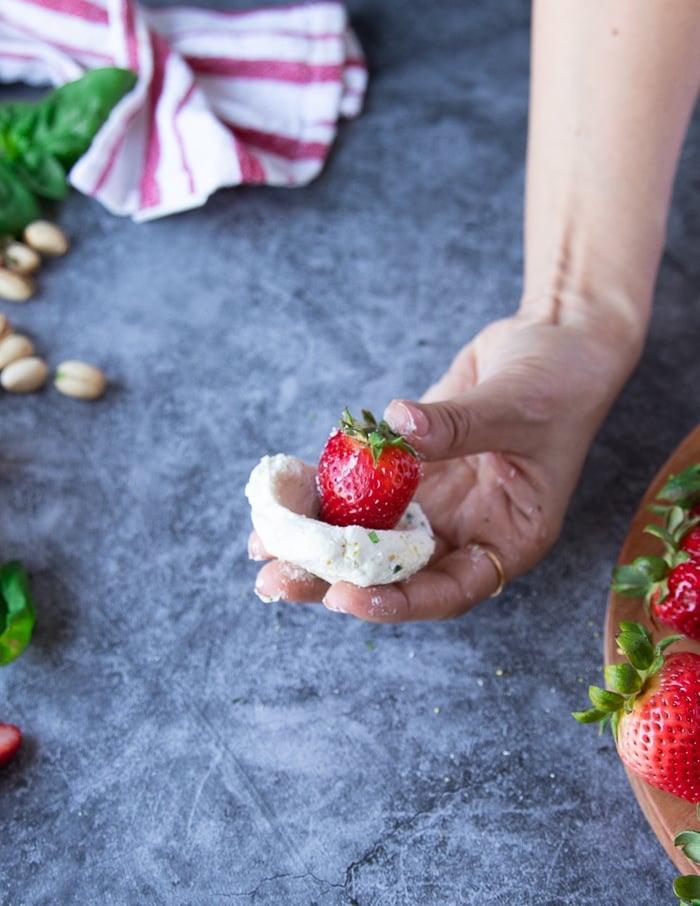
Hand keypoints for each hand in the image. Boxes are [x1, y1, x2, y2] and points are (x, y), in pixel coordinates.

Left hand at [250, 301, 639, 620]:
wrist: (553, 340)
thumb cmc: (561, 383)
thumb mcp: (519, 408)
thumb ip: (460, 425)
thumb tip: (398, 429)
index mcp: (506, 539)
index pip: (448, 589)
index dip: (397, 601)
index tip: (345, 596)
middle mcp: (464, 528)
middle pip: (395, 572)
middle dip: (333, 578)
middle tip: (276, 581)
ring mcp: (433, 499)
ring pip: (368, 534)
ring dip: (316, 541)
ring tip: (261, 547)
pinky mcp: (409, 466)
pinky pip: (361, 485)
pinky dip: (324, 491)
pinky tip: (284, 495)